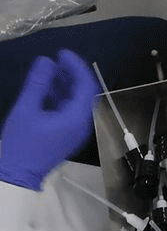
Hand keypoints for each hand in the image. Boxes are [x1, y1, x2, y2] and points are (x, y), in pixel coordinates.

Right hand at [0, 50, 98, 189]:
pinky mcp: (65, 135)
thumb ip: (37, 84)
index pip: (86, 85)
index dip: (76, 66)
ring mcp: (74, 131)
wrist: (16, 176)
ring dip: (64, 85)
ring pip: (75, 102)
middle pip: (83, 92)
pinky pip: (68, 111)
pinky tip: (45, 90)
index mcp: (77, 118)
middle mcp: (81, 124)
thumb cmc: (21, 145)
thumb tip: (46, 61)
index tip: (62, 54)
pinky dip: (60, 98)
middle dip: (71, 74)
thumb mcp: (26, 110)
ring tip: (49, 72)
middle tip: (56, 61)